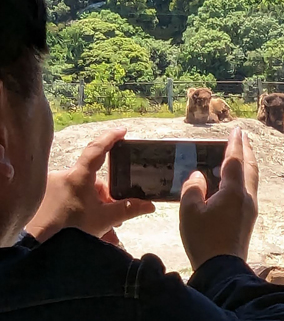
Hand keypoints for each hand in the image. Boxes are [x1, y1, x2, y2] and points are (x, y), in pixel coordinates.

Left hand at [26, 128, 154, 242]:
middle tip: (116, 217)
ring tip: (104, 232)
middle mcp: (63, 177)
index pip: (97, 150)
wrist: (36, 248)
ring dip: (94, 210)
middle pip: (93, 182)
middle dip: (107, 199)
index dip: (111, 138)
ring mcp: (51, 187)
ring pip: (82, 194)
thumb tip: (149, 205)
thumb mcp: (103, 220)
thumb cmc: (70, 231)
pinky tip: (89, 231)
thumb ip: (128, 210)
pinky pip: (69, 201)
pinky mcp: (43, 198)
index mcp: (78, 177)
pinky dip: (80, 212)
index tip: (123, 132)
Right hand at [180, 127, 258, 269]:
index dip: (234, 143)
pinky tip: (234, 182)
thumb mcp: (189, 212)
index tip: (237, 130)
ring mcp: (250, 208)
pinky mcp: (248, 219)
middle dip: (247, 150)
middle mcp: (246, 197)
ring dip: (247, 163)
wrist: (222, 269)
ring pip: (252, 179)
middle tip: (242, 137)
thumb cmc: (204, 240)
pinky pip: (248, 190)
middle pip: (250, 167)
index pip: (234, 160)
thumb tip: (198, 177)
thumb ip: (192, 189)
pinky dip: (243, 178)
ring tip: (240, 155)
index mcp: (233, 191)